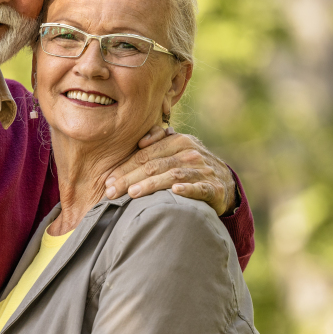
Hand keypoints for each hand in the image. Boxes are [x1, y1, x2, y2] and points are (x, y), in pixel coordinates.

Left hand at [104, 128, 237, 214]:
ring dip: (152, 184)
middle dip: (130, 178)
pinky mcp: (213, 188)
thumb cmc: (191, 165)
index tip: (108, 181)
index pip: (146, 155)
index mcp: (178, 141)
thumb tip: (142, 140)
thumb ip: (158, 142)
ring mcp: (202, 170)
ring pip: (173, 175)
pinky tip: (175, 191)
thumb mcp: (177, 148)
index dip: (125, 167)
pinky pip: (200, 188)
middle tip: (111, 191)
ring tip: (133, 193)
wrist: (224, 181)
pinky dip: (188, 189)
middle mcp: (190, 153)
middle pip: (155, 165)